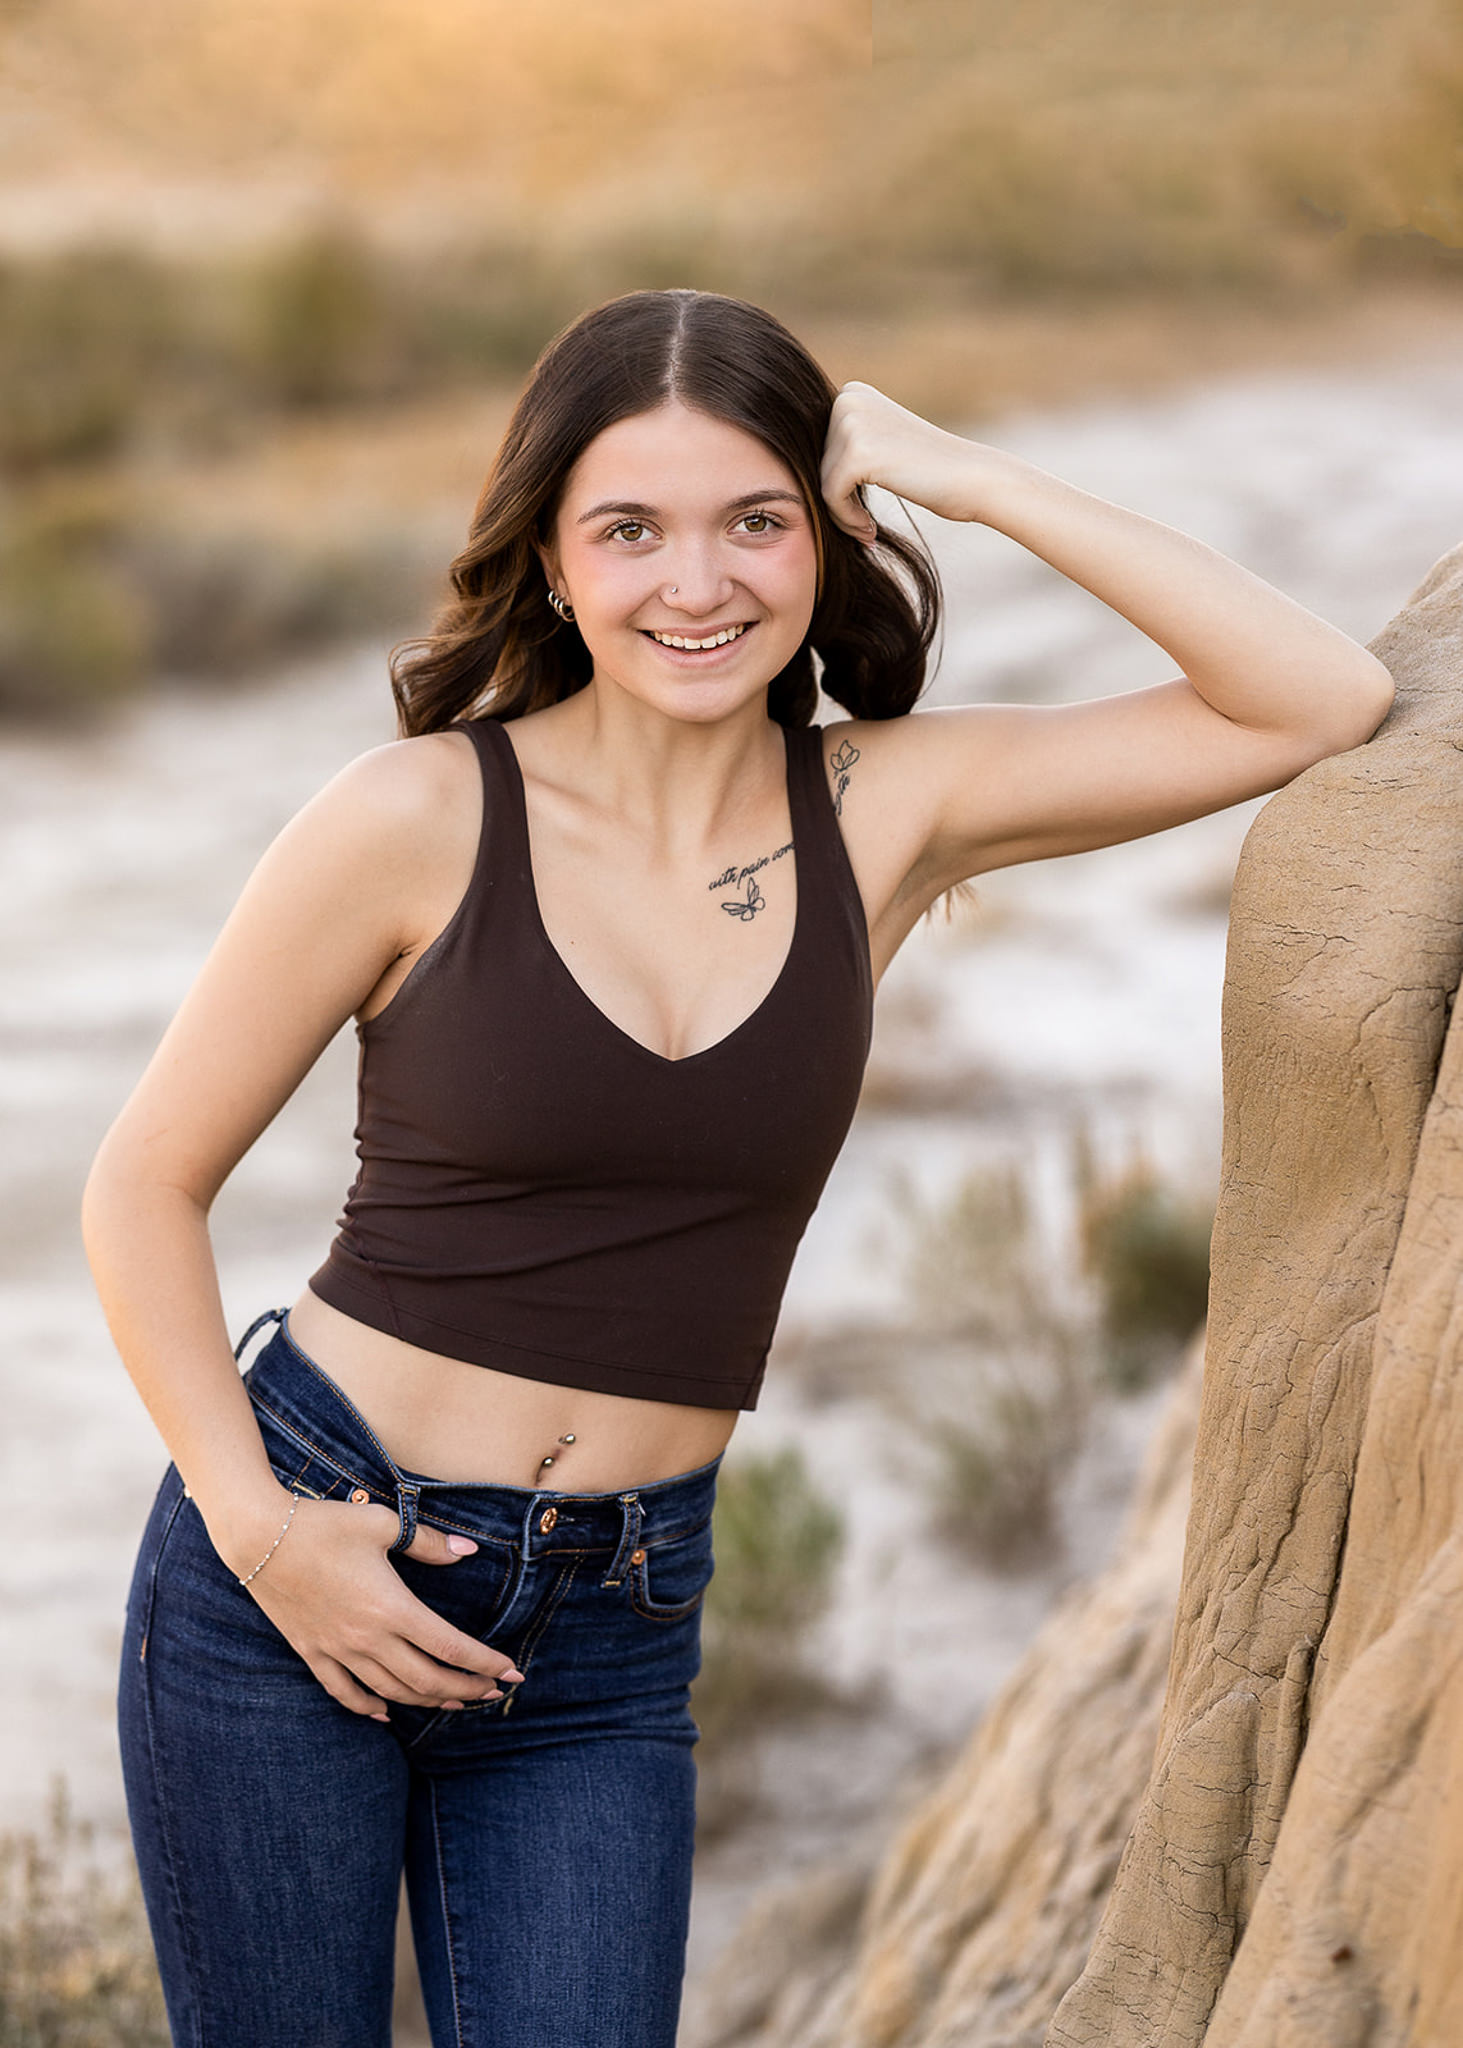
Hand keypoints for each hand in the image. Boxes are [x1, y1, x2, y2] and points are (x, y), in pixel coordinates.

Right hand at [228, 1491, 524, 1722]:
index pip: (451, 1647)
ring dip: (427, 1701)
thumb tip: (468, 1552)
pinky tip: (385, 1714)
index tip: (512, 1672)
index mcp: (392, 1607)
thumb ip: (428, 1542)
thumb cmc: (325, 1523)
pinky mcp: (312, 1652)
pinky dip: (369, 1708)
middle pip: (427, 1679)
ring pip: (391, 1691)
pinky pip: (344, 1692)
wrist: (260, 1537)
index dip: (485, 1664)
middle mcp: (367, 1638)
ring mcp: (337, 1650)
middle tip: (493, 1693)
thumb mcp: (383, 1523)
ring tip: (454, 1702)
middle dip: (465, 1690)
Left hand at [820, 381, 989, 540]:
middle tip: (864, 522)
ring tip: (868, 527)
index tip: (858, 507)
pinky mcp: (857, 452)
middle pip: (815, 464)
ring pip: (818, 482)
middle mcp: (847, 398)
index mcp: (851, 392)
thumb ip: (843, 444)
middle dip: (836, 499)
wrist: (971, 478)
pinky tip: (870, 529)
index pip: (817, 450)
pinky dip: (846, 520)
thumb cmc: (927, 472)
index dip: (834, 484)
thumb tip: (790, 459)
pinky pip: (830, 498)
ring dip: (841, 514)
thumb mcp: (880, 443)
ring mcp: (851, 422)